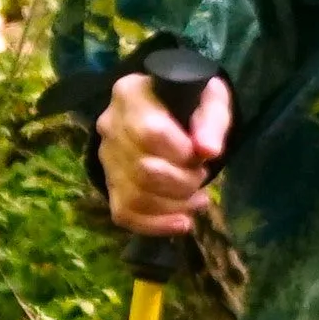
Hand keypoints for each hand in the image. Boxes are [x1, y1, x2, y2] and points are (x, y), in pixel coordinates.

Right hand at [98, 68, 232, 235]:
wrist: (169, 111)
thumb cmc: (191, 103)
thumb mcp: (210, 100)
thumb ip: (212, 120)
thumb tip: (208, 150)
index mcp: (130, 95)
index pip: (150, 133)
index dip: (181, 153)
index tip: (202, 154)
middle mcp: (110, 126)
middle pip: (143, 170)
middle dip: (182, 182)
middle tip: (200, 176)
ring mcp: (106, 157)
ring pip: (134, 196)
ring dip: (174, 206)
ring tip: (198, 199)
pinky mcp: (109, 183)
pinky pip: (124, 214)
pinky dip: (156, 224)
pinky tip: (182, 223)